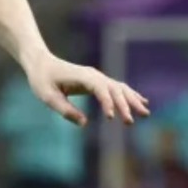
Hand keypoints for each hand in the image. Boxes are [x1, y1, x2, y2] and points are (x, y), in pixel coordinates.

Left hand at [26, 56, 149, 126]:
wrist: (41, 64)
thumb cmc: (42, 80)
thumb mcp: (48, 97)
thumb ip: (65, 110)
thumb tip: (84, 124)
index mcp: (82, 77)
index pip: (101, 90)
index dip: (108, 103)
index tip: (111, 118)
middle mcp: (94, 75)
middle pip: (115, 89)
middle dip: (125, 105)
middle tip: (131, 122)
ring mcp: (97, 77)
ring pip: (120, 88)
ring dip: (132, 100)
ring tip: (145, 114)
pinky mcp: (97, 81)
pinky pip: (117, 88)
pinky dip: (129, 95)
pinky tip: (142, 102)